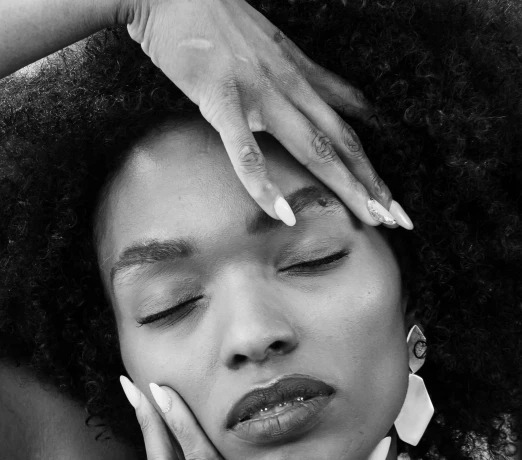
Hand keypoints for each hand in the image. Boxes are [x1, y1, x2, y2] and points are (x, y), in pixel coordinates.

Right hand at [123, 0, 411, 228]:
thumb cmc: (213, 18)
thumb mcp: (275, 47)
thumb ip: (308, 78)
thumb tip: (343, 103)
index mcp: (299, 76)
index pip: (348, 128)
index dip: (372, 168)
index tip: (393, 202)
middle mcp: (289, 85)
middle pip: (342, 144)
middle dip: (374, 185)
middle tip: (401, 222)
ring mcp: (258, 91)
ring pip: (312, 146)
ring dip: (344, 184)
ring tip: (369, 219)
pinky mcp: (220, 96)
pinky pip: (245, 148)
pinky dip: (263, 184)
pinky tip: (282, 214)